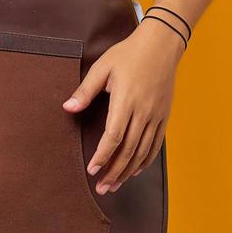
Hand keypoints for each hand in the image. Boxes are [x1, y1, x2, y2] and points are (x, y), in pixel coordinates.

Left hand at [62, 15, 184, 193]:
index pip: (114, 136)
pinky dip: (146, 160)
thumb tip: (67, 108)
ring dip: (128, 171)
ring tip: (115, 185)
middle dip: (113, 171)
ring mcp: (156, 115)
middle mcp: (143, 112)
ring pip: (142, 151)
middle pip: (128, 150)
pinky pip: (156, 144)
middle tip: (102, 188)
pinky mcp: (164, 116)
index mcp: (126, 100)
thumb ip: (85, 90)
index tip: (92, 169)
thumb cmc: (128, 53)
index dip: (102, 156)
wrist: (161, 45)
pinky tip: (135, 170)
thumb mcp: (103, 67)